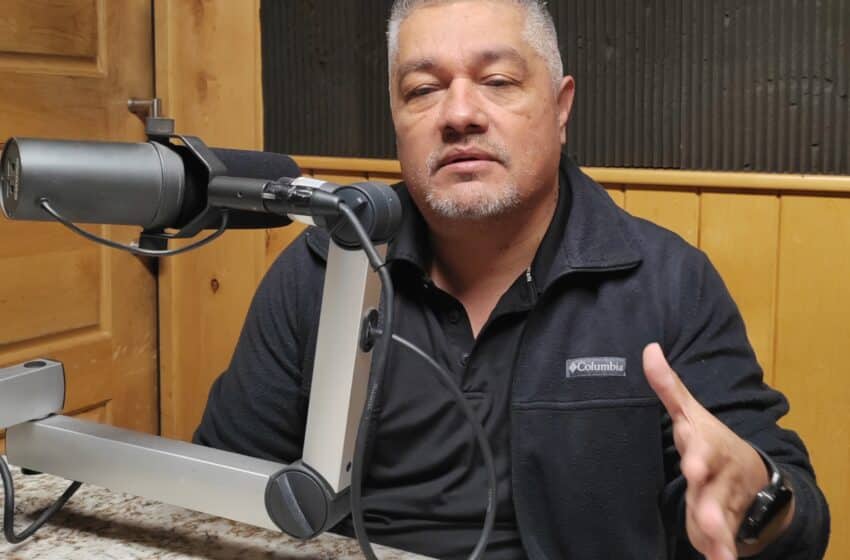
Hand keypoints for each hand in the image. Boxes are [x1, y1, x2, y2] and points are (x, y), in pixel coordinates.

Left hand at [642, 343, 781, 559]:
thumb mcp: (690, 412)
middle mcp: (718, 474)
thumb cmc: (710, 441)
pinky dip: (721, 552)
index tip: (692, 464)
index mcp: (706, 446)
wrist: (754, 475)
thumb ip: (667, 386)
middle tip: (702, 508)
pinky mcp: (725, 524)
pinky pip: (723, 540)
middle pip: (711, 487)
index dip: (697, 454)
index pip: (701, 448)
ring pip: (719, 516)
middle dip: (707, 497)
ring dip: (717, 531)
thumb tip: (648, 348)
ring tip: (716, 548)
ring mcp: (723, 500)